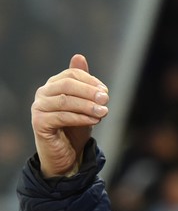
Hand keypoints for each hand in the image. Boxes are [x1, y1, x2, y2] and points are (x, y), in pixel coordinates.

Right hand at [31, 54, 108, 176]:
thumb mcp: (84, 104)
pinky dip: (81, 118)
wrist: (67, 154)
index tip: (106, 91)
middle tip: (106, 99)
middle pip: (67, 85)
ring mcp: (39, 108)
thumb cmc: (75, 127)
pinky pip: (62, 117)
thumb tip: (79, 56)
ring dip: (88, 106)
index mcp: (53, 85)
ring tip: (104, 112)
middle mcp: (43, 93)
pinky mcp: (39, 123)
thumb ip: (83, 84)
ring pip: (65, 101)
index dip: (91, 81)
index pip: (72, 74)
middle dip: (90, 91)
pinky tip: (95, 121)